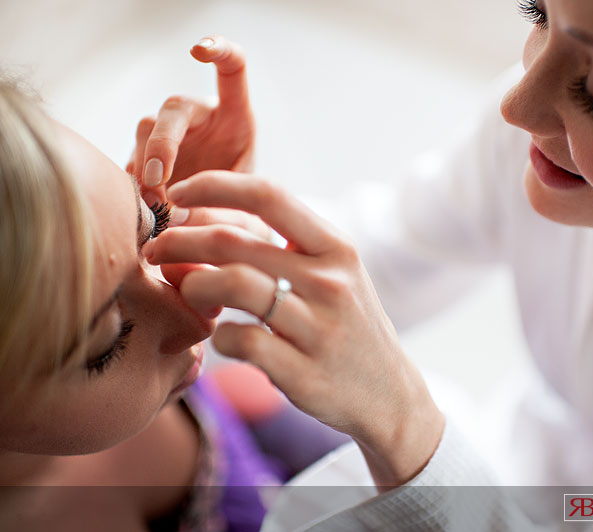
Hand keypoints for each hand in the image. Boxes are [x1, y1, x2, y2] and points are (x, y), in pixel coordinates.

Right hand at [128, 36, 254, 205]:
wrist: (224, 219)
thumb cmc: (242, 199)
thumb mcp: (244, 198)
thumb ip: (221, 200)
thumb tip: (177, 216)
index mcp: (234, 116)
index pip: (232, 70)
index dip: (219, 51)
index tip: (199, 50)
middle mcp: (199, 117)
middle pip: (173, 108)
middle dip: (161, 143)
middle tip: (158, 179)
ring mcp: (170, 135)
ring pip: (146, 132)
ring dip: (145, 169)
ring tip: (157, 206)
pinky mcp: (147, 157)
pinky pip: (132, 161)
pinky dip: (136, 187)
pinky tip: (145, 211)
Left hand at [142, 171, 444, 487]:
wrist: (388, 393)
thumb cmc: (347, 325)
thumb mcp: (336, 275)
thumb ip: (289, 246)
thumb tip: (213, 216)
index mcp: (337, 249)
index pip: (270, 197)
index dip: (214, 186)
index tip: (177, 195)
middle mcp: (331, 282)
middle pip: (235, 242)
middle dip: (180, 240)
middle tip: (156, 250)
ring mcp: (319, 328)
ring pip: (233, 285)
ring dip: (193, 285)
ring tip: (188, 293)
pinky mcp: (303, 372)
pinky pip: (239, 340)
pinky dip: (217, 336)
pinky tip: (221, 337)